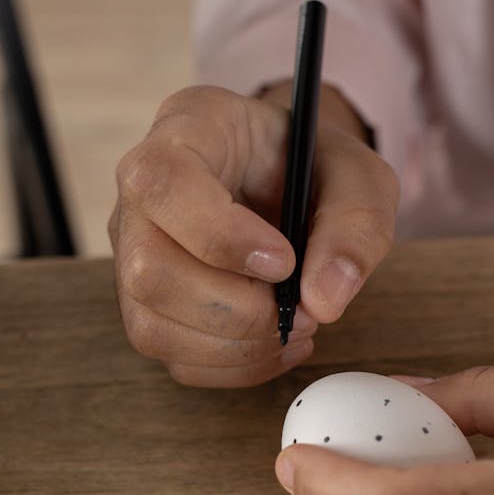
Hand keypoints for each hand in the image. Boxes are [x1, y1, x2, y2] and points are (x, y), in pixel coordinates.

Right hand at [110, 85, 397, 386]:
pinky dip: (233, 367)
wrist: (292, 185)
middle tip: (303, 309)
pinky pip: (172, 358)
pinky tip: (277, 346)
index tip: (284, 261)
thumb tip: (325, 298)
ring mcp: (134, 252)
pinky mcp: (147, 305)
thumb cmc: (315, 167)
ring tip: (297, 328)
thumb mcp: (359, 176)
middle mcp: (142, 192)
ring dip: (236, 346)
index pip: (162, 181)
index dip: (218, 234)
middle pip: (148, 269)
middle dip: (235, 308)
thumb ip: (355, 225)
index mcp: (188, 127)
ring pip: (152, 325)